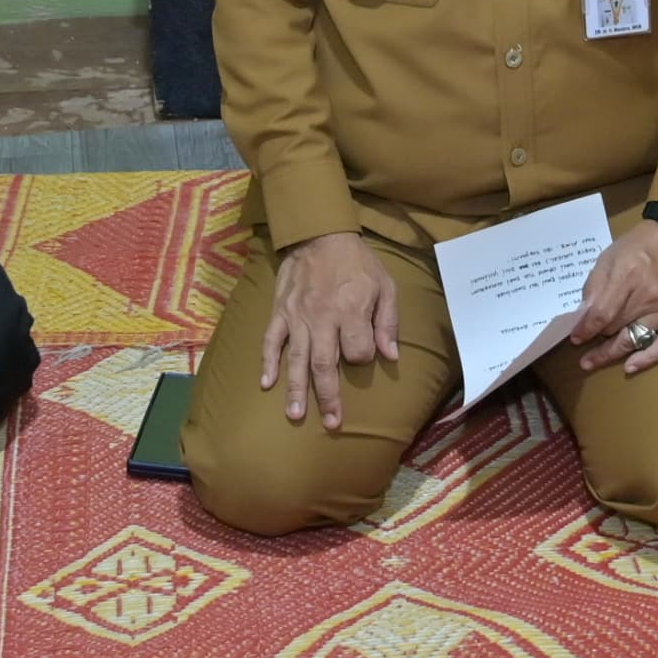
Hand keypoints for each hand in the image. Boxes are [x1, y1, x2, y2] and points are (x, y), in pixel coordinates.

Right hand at [262, 230, 402, 429]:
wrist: (318, 233)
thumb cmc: (357, 261)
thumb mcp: (384, 285)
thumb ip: (388, 321)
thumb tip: (391, 356)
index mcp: (351, 312)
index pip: (358, 351)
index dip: (363, 357)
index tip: (364, 354)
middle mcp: (323, 319)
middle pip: (325, 365)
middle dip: (329, 397)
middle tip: (333, 424)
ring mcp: (298, 318)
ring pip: (297, 360)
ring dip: (297, 389)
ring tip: (296, 416)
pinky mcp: (280, 312)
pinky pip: (271, 341)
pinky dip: (268, 362)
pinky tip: (266, 384)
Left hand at [570, 215, 657, 372]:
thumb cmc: (643, 244)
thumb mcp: (611, 255)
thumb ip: (596, 285)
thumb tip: (584, 314)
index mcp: (628, 275)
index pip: (602, 313)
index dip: (586, 329)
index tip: (575, 337)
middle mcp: (648, 296)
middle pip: (616, 328)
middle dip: (597, 339)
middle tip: (582, 351)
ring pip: (634, 339)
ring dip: (611, 352)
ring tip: (593, 362)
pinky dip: (646, 359)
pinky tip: (630, 367)